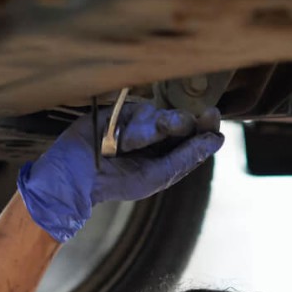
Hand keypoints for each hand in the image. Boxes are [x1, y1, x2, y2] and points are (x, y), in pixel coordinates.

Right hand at [17, 102, 223, 242]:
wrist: (74, 176)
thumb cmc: (116, 182)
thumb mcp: (156, 175)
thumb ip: (185, 157)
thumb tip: (217, 140)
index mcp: (169, 151)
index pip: (195, 135)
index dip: (206, 124)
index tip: (211, 115)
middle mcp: (158, 133)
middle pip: (180, 119)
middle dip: (177, 123)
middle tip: (169, 127)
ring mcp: (139, 119)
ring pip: (158, 115)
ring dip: (144, 131)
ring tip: (125, 146)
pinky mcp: (121, 109)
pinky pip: (135, 111)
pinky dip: (128, 126)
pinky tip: (115, 140)